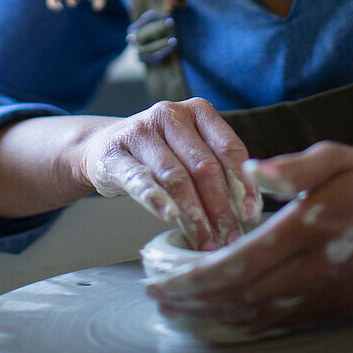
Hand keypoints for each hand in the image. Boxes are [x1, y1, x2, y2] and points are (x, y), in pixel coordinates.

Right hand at [77, 98, 260, 249]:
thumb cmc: (159, 153)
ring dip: (194, 214)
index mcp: (197, 110)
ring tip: (205, 241)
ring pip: (176, 176)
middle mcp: (169, 114)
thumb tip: (250, 211)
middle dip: (220, 208)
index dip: (243, 183)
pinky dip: (156, 199)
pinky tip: (169, 217)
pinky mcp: (114, 154)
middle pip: (204, 166)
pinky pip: (139, 179)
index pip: (229, 147)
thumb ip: (218, 169)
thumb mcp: (191, 150)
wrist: (103, 146)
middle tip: (229, 239)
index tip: (250, 215)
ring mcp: (140, 132)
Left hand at [146, 141, 352, 330]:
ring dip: (210, 314)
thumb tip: (251, 171)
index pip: (243, 260)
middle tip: (155, 292)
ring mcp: (322, 295)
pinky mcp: (328, 308)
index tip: (165, 269)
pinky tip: (215, 316)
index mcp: (308, 228)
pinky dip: (240, 323)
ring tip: (173, 307)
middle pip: (242, 294)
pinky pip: (276, 322)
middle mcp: (313, 269)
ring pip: (256, 314)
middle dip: (194, 297)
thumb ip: (293, 166)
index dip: (199, 271)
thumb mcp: (334, 157)